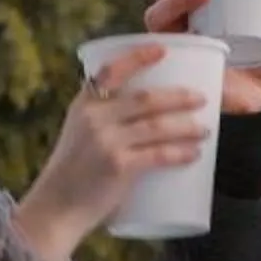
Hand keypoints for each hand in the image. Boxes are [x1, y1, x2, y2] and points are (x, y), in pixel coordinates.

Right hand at [13, 46, 214, 260]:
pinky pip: (159, 154)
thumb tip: (145, 115)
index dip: (138, 57)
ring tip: (205, 129)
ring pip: (158, 126)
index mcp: (84, 105)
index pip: (111, 70)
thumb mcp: (79, 136)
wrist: (54, 209)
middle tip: (202, 98)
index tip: (163, 50)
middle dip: (179, 97)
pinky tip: (194, 153)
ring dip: (187, 126)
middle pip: (146, 99)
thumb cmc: (71, 175)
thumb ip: (105, 121)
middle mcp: (94, 118)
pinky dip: (180, 153)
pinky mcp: (119, 166)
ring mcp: (107, 141)